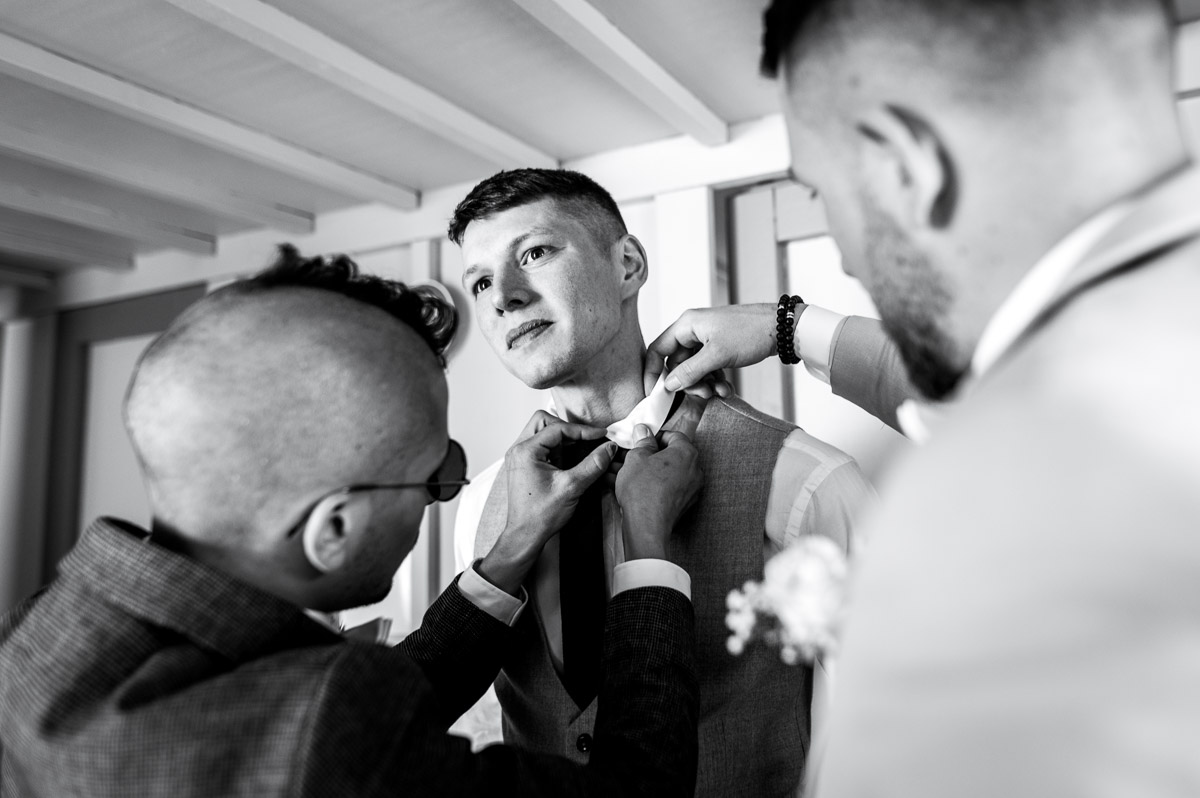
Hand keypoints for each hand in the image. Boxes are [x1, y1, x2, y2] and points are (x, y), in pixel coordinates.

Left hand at [478, 411, 616, 594]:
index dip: (582, 430)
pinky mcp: (525, 465)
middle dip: (567, 428)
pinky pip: (541, 446)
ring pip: (542, 431)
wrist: (525, 536)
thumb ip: (593, 465)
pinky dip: (557, 447)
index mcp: (525, 451)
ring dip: (562, 437)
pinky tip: (570, 459)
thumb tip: (608, 448)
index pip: (557, 428)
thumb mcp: (572, 487)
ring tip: (580, 449)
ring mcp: (520, 457)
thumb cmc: (540, 516)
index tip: (601, 436)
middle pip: (544, 421)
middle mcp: (519, 450)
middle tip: (586, 439)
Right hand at [615, 425, 702, 560]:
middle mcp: (695, 470)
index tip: (642, 440)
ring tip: (626, 473)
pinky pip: (668, 489)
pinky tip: (633, 488)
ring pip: (667, 474)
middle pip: (672, 456)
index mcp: (686, 452)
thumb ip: (642, 442)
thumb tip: (644, 431)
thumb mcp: (636, 457)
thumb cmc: (643, 488)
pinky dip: (654, 486)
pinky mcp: (684, 505)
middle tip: (633, 457)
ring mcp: (691, 489)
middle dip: (650, 456)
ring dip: (649, 472)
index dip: (655, 436)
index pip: (674, 436)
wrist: (647, 525)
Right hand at [644, 304, 782, 394]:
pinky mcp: (719, 348)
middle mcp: (693, 331)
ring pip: (694, 369)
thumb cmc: (750, 332)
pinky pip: (708, 368)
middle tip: (703, 393)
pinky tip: (727, 389)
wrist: (782, 328)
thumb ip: (690, 371)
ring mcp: (707, 339)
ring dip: (705, 384)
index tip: (654, 393)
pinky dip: (715, 380)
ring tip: (721, 392)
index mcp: (686, 325)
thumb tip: (668, 384)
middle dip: (688, 383)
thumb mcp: (717, 355)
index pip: (657, 350)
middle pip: (676, 364)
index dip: (652, 372)